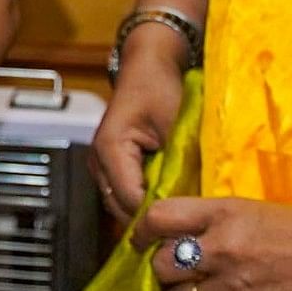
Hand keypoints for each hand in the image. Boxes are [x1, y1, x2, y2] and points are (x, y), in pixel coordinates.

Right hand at [92, 47, 188, 220]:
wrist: (148, 67)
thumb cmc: (160, 88)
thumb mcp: (176, 126)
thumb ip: (179, 165)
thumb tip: (192, 201)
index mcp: (110, 149)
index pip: (132, 199)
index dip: (159, 213)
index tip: (188, 219)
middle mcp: (99, 162)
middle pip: (122, 209)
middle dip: (152, 218)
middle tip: (185, 224)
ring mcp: (102, 166)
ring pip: (122, 206)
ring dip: (148, 212)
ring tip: (178, 217)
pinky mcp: (111, 168)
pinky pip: (125, 195)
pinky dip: (145, 201)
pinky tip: (168, 201)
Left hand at [135, 193, 291, 290]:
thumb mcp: (254, 210)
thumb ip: (211, 220)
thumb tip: (169, 234)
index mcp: (225, 215)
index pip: (159, 218)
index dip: (142, 230)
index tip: (141, 240)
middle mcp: (223, 251)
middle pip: (160, 264)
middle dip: (159, 269)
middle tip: (168, 271)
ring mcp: (233, 290)